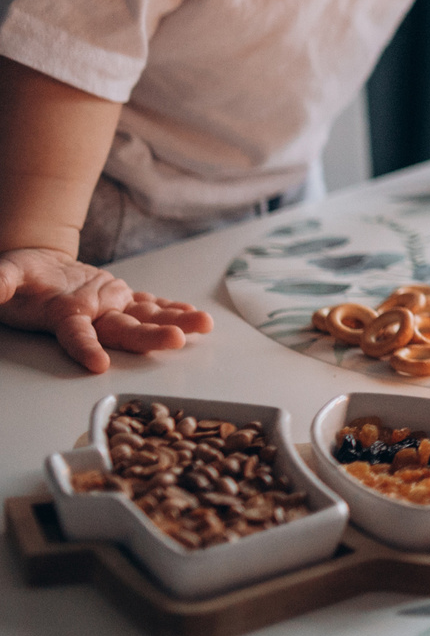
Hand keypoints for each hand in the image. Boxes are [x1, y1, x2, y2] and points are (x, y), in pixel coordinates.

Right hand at [0, 245, 213, 373]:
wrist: (35, 271)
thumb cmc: (20, 279)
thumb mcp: (6, 274)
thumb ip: (0, 282)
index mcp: (63, 315)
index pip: (75, 335)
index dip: (86, 348)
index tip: (98, 364)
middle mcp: (93, 316)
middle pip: (123, 331)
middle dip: (151, 337)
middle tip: (177, 341)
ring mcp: (110, 307)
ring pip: (145, 318)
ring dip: (174, 322)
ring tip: (203, 325)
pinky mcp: (121, 297)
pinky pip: (150, 304)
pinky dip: (171, 308)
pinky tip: (194, 314)